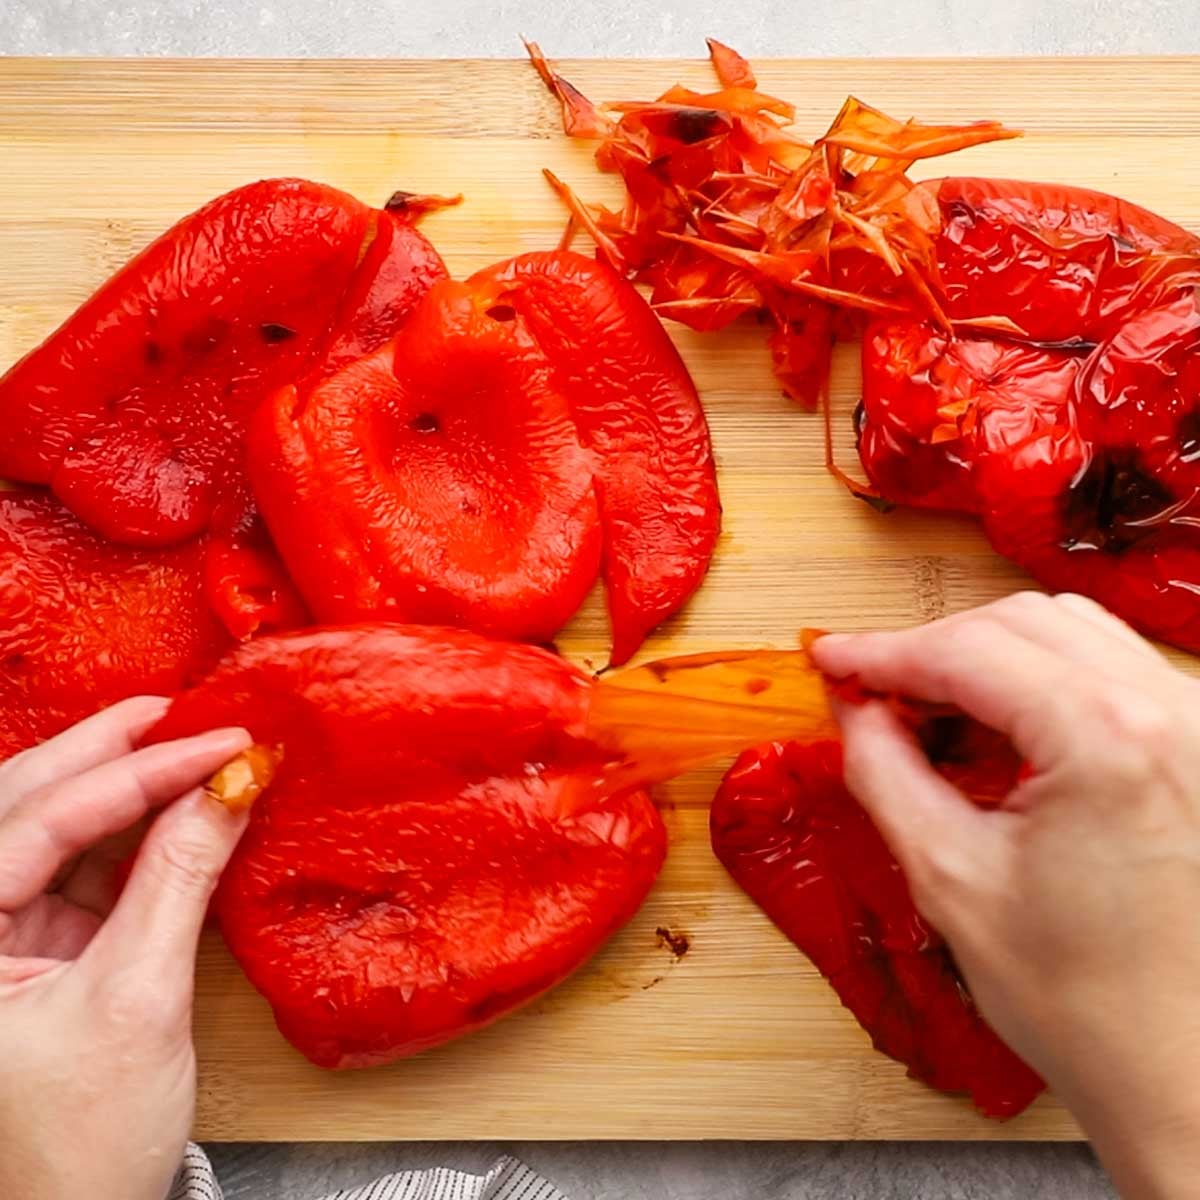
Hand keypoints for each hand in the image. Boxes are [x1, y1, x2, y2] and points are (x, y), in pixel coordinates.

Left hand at [0, 699, 250, 1199]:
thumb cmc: (81, 1141)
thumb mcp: (139, 1000)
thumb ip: (180, 879)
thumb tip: (233, 785)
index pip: (45, 820)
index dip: (142, 771)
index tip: (225, 740)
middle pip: (28, 800)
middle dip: (113, 750)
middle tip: (195, 711)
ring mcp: (1, 931)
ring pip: (57, 823)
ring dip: (127, 782)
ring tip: (195, 742)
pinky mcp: (43, 944)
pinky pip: (87, 863)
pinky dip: (140, 830)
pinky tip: (186, 803)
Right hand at [813, 593, 1199, 1198]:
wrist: (1184, 1071)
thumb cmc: (1084, 1001)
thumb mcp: (948, 877)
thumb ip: (885, 771)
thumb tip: (855, 708)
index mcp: (1110, 741)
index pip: (968, 650)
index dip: (882, 651)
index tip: (830, 659)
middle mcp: (1174, 714)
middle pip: (1020, 621)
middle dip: (931, 650)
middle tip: (870, 692)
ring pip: (1069, 631)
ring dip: (986, 657)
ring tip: (929, 712)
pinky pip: (1109, 670)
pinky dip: (1039, 680)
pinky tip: (997, 727)